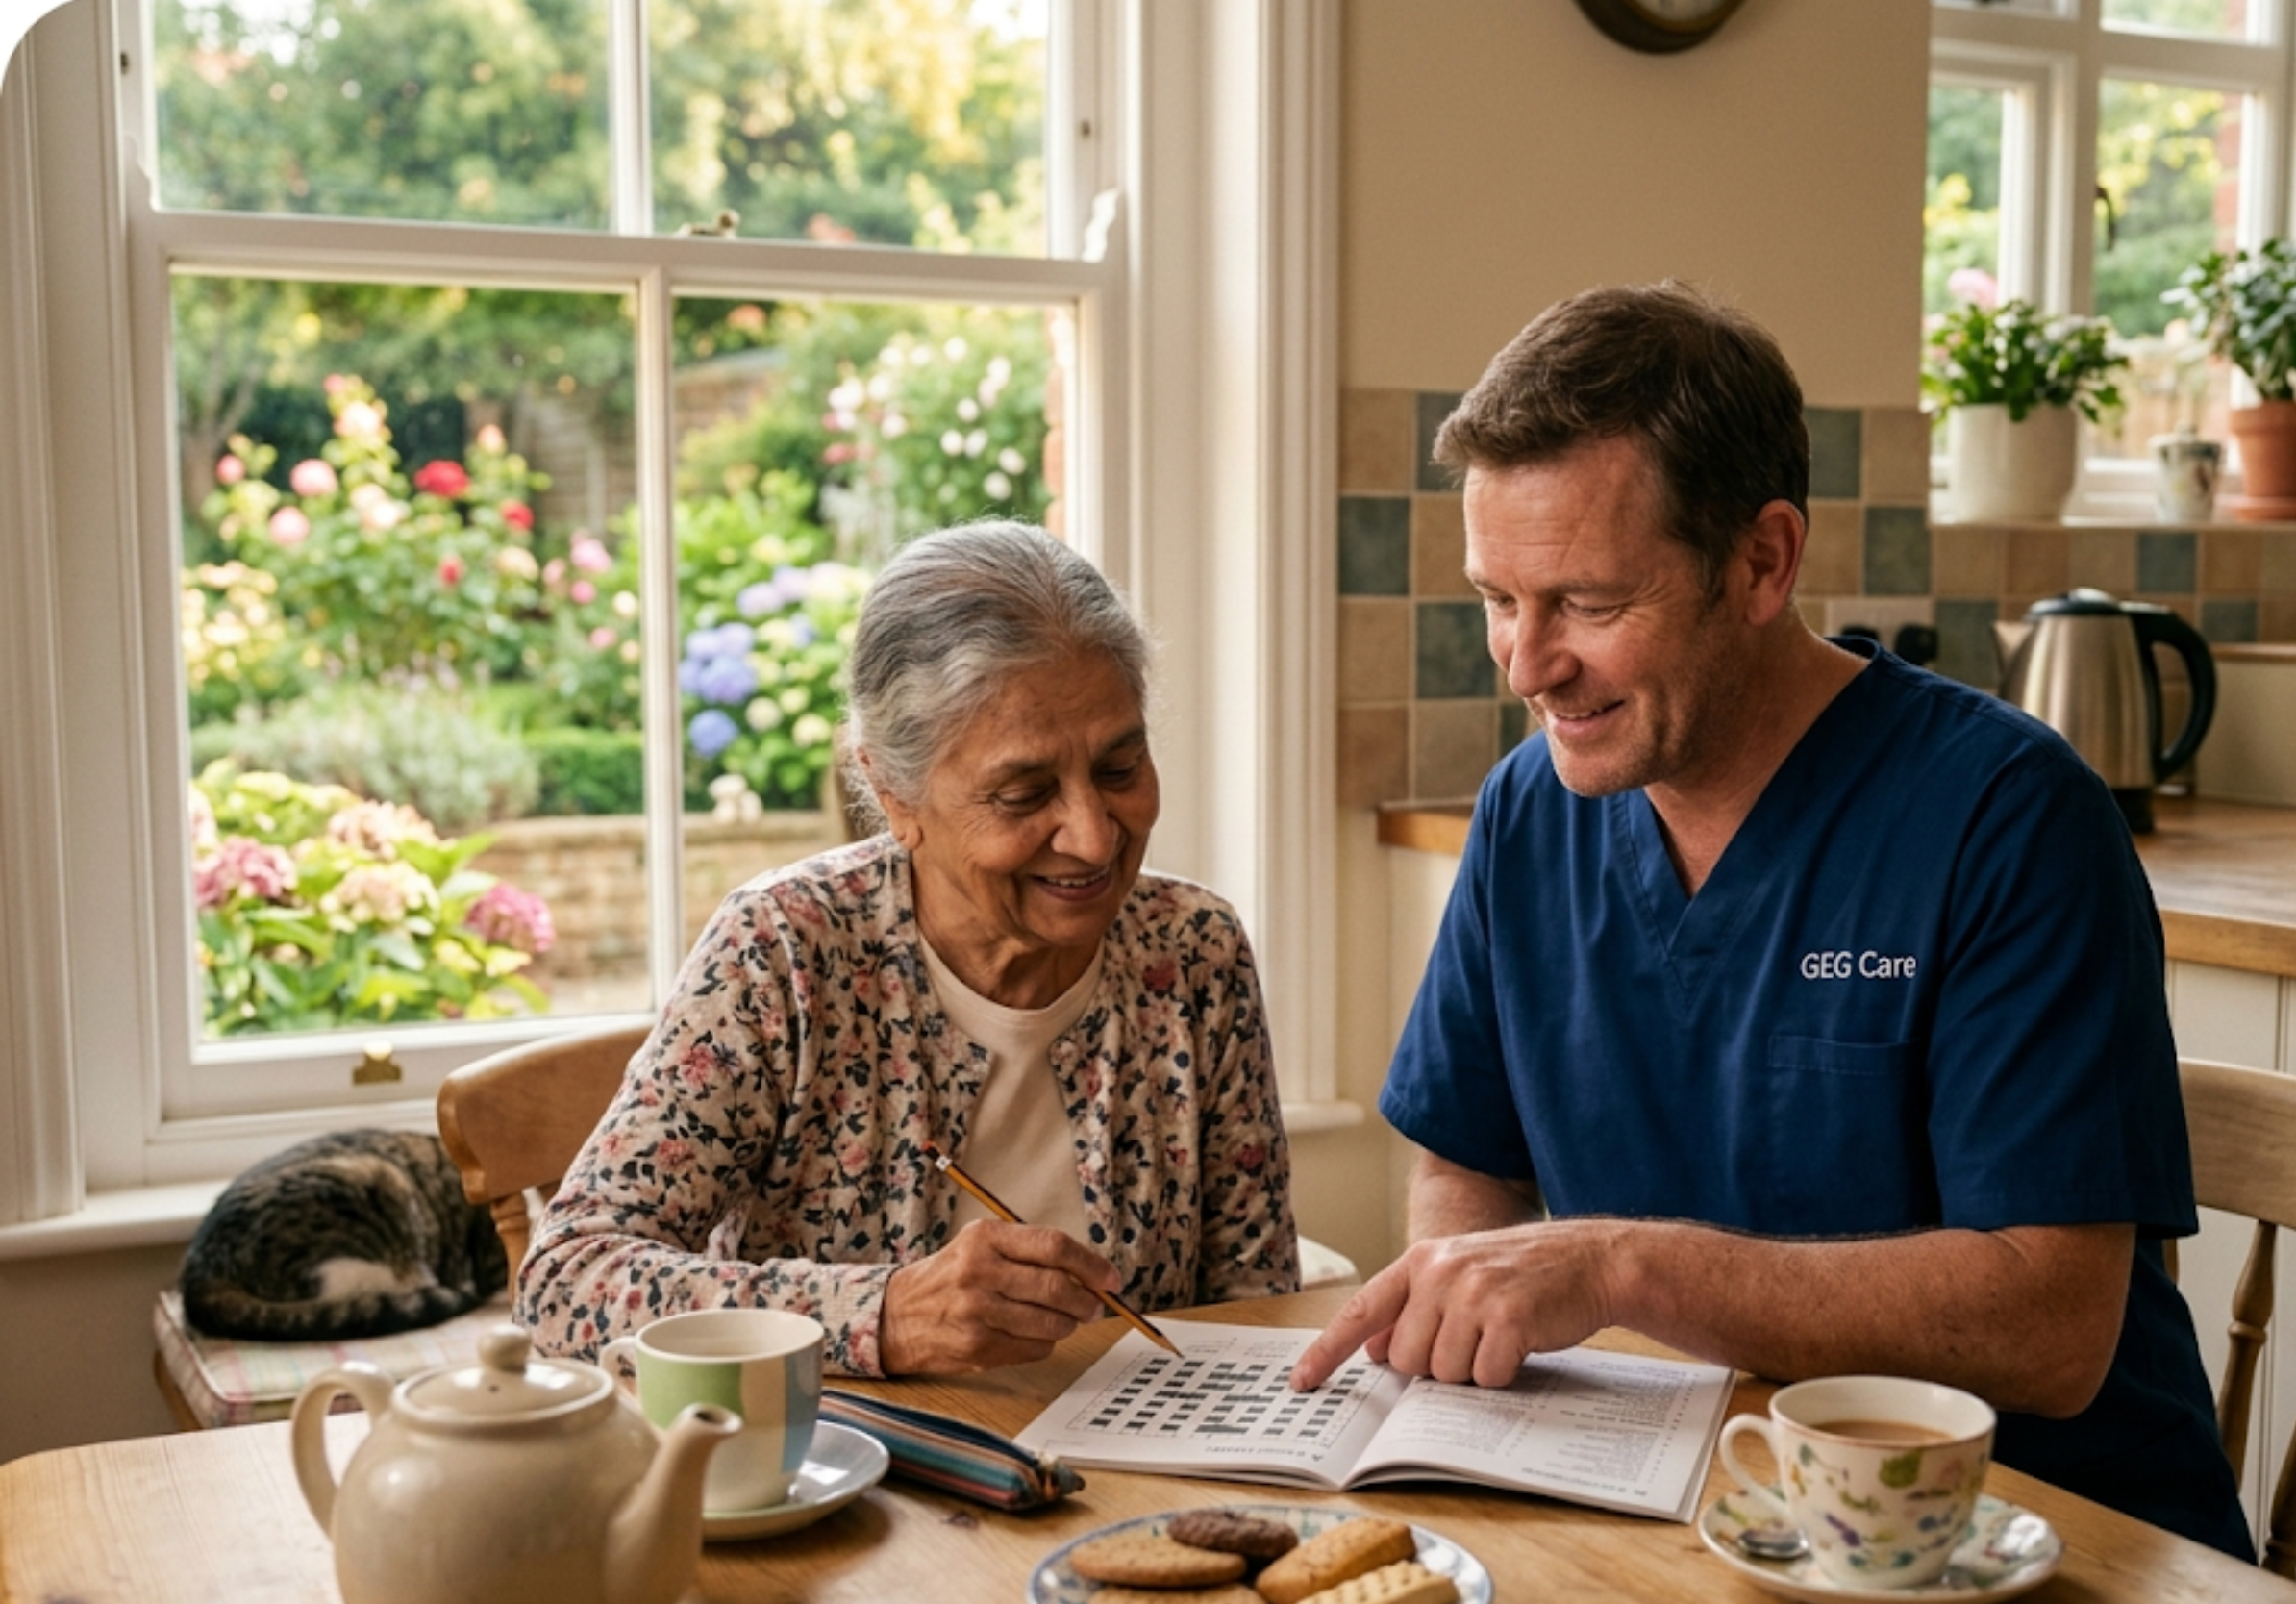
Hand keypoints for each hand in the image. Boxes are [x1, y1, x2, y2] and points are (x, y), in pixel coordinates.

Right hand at [879, 1220, 1120, 1375]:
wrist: (897, 1315)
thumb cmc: (950, 1277)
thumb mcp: (981, 1245)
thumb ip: (1030, 1253)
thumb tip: (1090, 1273)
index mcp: (985, 1238)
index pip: (1054, 1246)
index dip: (1091, 1264)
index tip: (1111, 1278)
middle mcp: (979, 1271)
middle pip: (1056, 1287)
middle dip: (1087, 1301)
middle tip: (1095, 1307)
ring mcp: (977, 1312)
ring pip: (1050, 1323)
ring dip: (1069, 1324)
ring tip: (1066, 1321)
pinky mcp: (977, 1346)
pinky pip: (1034, 1348)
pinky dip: (1045, 1344)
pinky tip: (1034, 1335)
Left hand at [1288, 1219, 1619, 1390]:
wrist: (1590, 1260)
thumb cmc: (1523, 1275)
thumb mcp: (1460, 1276)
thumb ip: (1414, 1307)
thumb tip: (1375, 1349)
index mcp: (1421, 1261)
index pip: (1361, 1310)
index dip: (1328, 1350)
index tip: (1301, 1381)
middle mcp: (1440, 1272)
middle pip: (1406, 1359)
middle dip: (1436, 1367)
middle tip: (1472, 1341)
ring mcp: (1473, 1293)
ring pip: (1444, 1373)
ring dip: (1472, 1371)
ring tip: (1498, 1337)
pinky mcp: (1508, 1318)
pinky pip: (1486, 1376)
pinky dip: (1503, 1374)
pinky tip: (1520, 1344)